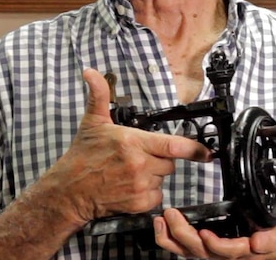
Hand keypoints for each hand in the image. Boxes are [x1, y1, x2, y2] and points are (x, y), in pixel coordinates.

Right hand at [44, 69, 212, 224]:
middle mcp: (139, 164)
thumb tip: (91, 73)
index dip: (194, 149)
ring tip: (132, 170)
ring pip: (163, 178)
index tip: (205, 152)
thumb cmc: (83, 157)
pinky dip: (149, 192)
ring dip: (154, 175)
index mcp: (132, 142)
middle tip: (140, 156)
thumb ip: (99, 95)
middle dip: (160, 158)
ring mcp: (139, 185)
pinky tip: (132, 185)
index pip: (172, 145)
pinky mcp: (138, 203)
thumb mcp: (93, 122)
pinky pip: (157, 196)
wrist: (70, 191)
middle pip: (169, 162)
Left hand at [153, 210, 275, 259]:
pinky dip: (171, 238)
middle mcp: (222, 255)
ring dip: (171, 237)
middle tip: (171, 214)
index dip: (215, 244)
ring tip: (160, 220)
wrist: (274, 249)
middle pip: (199, 250)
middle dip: (183, 234)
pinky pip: (185, 247)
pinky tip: (162, 224)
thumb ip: (271, 239)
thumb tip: (258, 242)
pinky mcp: (205, 247)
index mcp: (241, 251)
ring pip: (188, 251)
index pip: (225, 251)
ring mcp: (212, 253)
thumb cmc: (274, 240)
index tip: (205, 233)